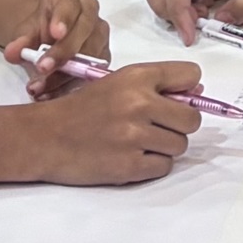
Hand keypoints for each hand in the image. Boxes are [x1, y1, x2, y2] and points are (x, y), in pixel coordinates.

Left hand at [0, 0, 110, 90]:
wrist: (49, 38)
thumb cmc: (40, 30)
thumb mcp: (26, 31)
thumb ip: (20, 40)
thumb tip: (13, 52)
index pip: (69, 4)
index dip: (63, 18)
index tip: (55, 33)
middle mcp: (89, 12)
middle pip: (84, 29)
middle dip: (63, 52)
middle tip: (43, 68)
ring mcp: (100, 34)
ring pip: (90, 53)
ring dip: (66, 74)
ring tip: (42, 88)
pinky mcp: (103, 56)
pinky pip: (92, 72)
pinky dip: (71, 85)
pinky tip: (53, 94)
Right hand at [19, 63, 204, 184]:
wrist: (44, 137)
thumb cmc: (81, 109)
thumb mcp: (116, 84)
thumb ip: (156, 85)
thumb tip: (198, 92)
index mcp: (137, 77)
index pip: (191, 75)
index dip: (187, 90)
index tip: (176, 100)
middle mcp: (139, 104)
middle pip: (192, 119)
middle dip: (179, 125)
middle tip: (156, 128)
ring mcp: (135, 137)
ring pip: (180, 145)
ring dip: (164, 147)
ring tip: (138, 143)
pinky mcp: (129, 166)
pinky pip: (164, 167)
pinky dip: (152, 166)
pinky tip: (131, 157)